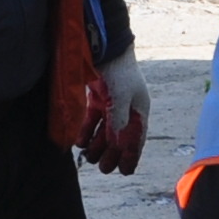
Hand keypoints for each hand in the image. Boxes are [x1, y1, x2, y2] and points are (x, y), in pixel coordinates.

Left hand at [81, 54, 149, 174]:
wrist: (103, 47)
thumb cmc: (118, 72)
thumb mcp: (121, 98)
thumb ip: (119, 121)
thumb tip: (117, 144)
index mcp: (139, 109)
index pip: (137, 137)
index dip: (132, 155)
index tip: (126, 171)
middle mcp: (127, 108)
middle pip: (120, 137)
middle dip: (112, 153)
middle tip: (103, 168)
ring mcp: (111, 103)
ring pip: (105, 130)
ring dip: (97, 144)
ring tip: (89, 155)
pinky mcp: (97, 98)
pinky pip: (92, 120)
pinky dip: (86, 131)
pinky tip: (79, 141)